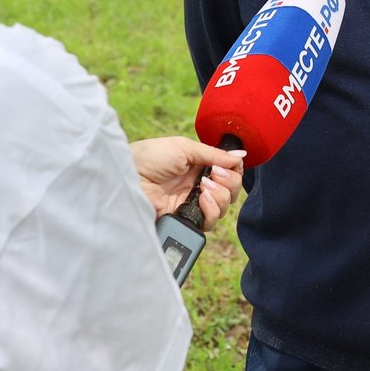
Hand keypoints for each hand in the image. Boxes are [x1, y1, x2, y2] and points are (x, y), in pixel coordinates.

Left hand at [130, 137, 246, 226]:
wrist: (129, 176)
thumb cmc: (150, 157)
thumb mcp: (184, 148)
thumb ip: (213, 154)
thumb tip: (240, 155)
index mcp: (200, 166)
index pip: (229, 173)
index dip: (234, 171)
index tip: (228, 165)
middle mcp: (199, 186)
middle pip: (230, 191)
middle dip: (229, 182)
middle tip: (214, 174)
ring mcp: (192, 203)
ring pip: (223, 207)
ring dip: (220, 196)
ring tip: (203, 187)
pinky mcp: (185, 219)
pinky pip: (209, 222)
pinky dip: (211, 210)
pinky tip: (200, 199)